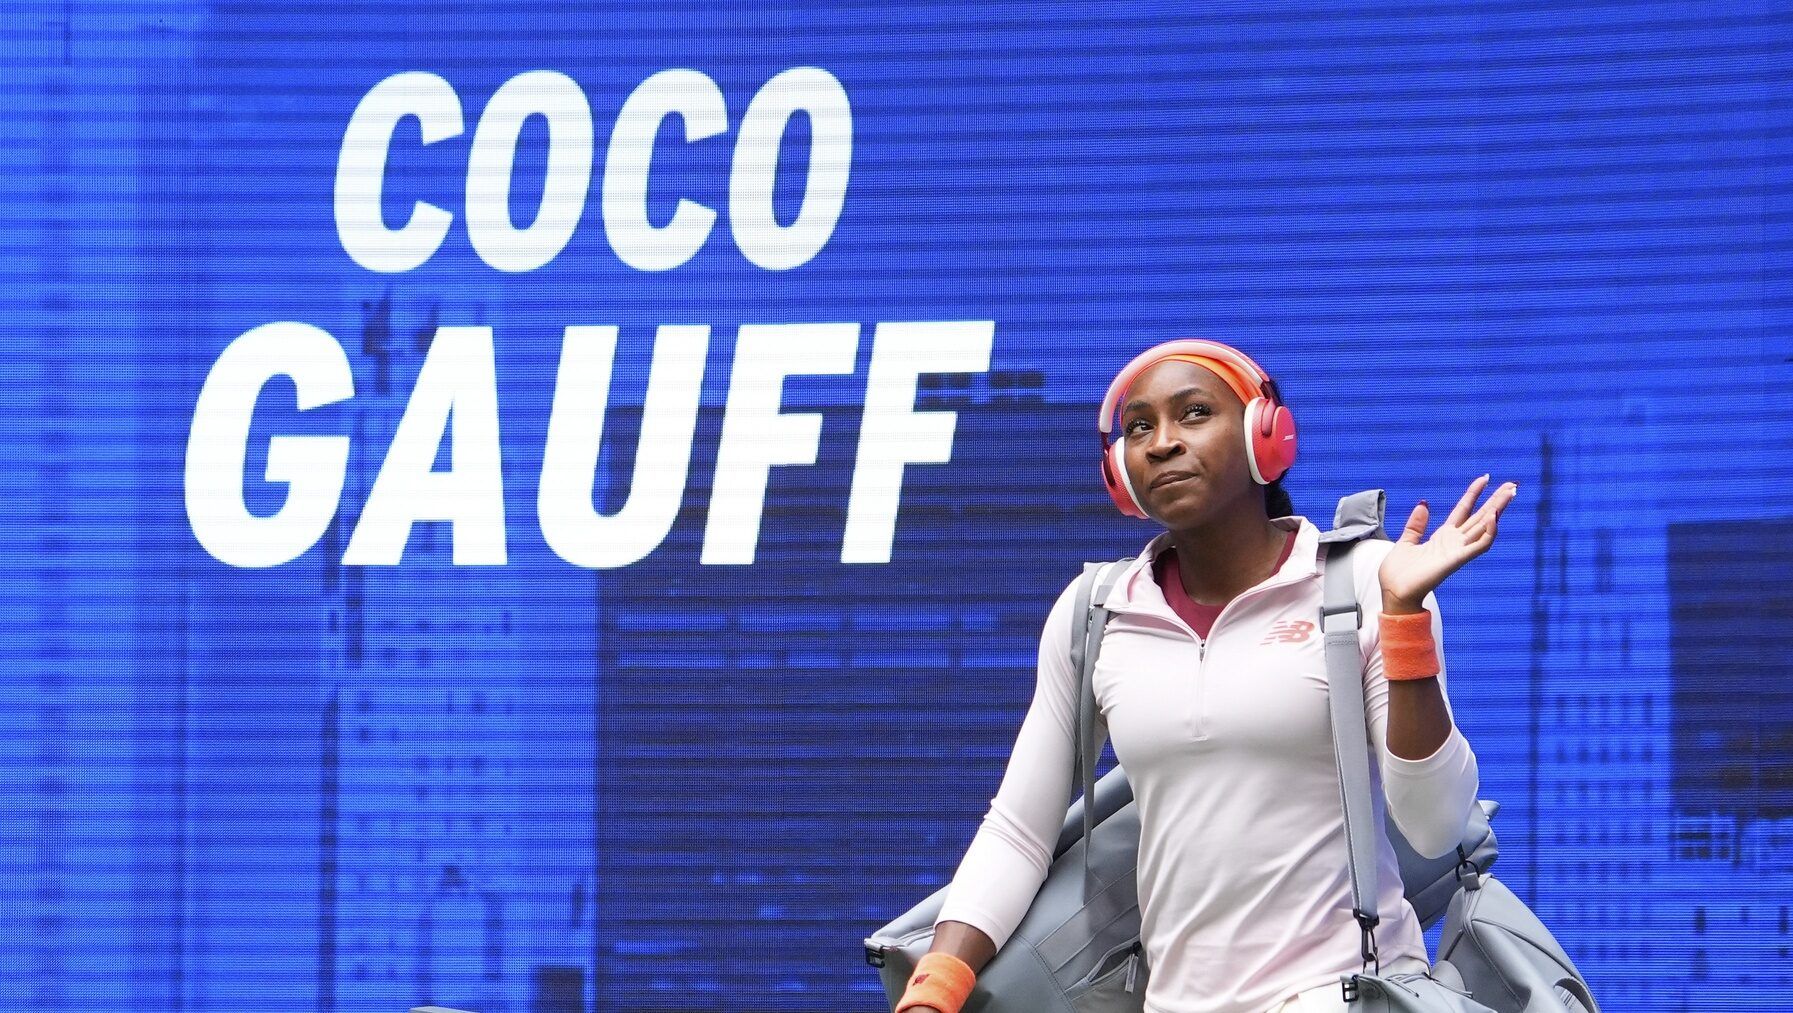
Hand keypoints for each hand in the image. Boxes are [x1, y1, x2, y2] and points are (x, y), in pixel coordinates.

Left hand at [1379, 474, 1516, 608]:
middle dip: (1496, 500)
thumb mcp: (1406, 542)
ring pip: (1485, 527)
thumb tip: (1423, 504)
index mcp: (1443, 537)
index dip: (1474, 494)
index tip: (1484, 478)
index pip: (1463, 510)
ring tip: (1511, 493)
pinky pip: (1480, 546)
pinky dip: (1489, 532)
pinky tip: (1493, 516)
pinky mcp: (1457, 560)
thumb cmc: (1398, 574)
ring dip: (1499, 510)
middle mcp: (1454, 542)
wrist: (1394, 593)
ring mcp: (1458, 551)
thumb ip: (1416, 525)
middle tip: (1513, 484)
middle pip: (1480, 516)